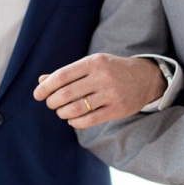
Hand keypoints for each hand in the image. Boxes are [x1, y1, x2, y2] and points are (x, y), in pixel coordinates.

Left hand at [33, 54, 166, 128]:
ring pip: (76, 109)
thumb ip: (68, 73)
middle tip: (51, 104)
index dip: (46, 87)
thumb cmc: (112, 70)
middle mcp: (103, 77)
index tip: (38, 94)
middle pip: (66, 94)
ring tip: (61, 112)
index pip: (62, 76)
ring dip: (63, 113)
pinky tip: (73, 119)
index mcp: (94, 62)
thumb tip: (41, 81)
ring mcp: (111, 94)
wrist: (145, 78)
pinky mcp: (117, 110)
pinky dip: (75, 122)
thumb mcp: (92, 64)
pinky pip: (89, 120)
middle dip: (52, 102)